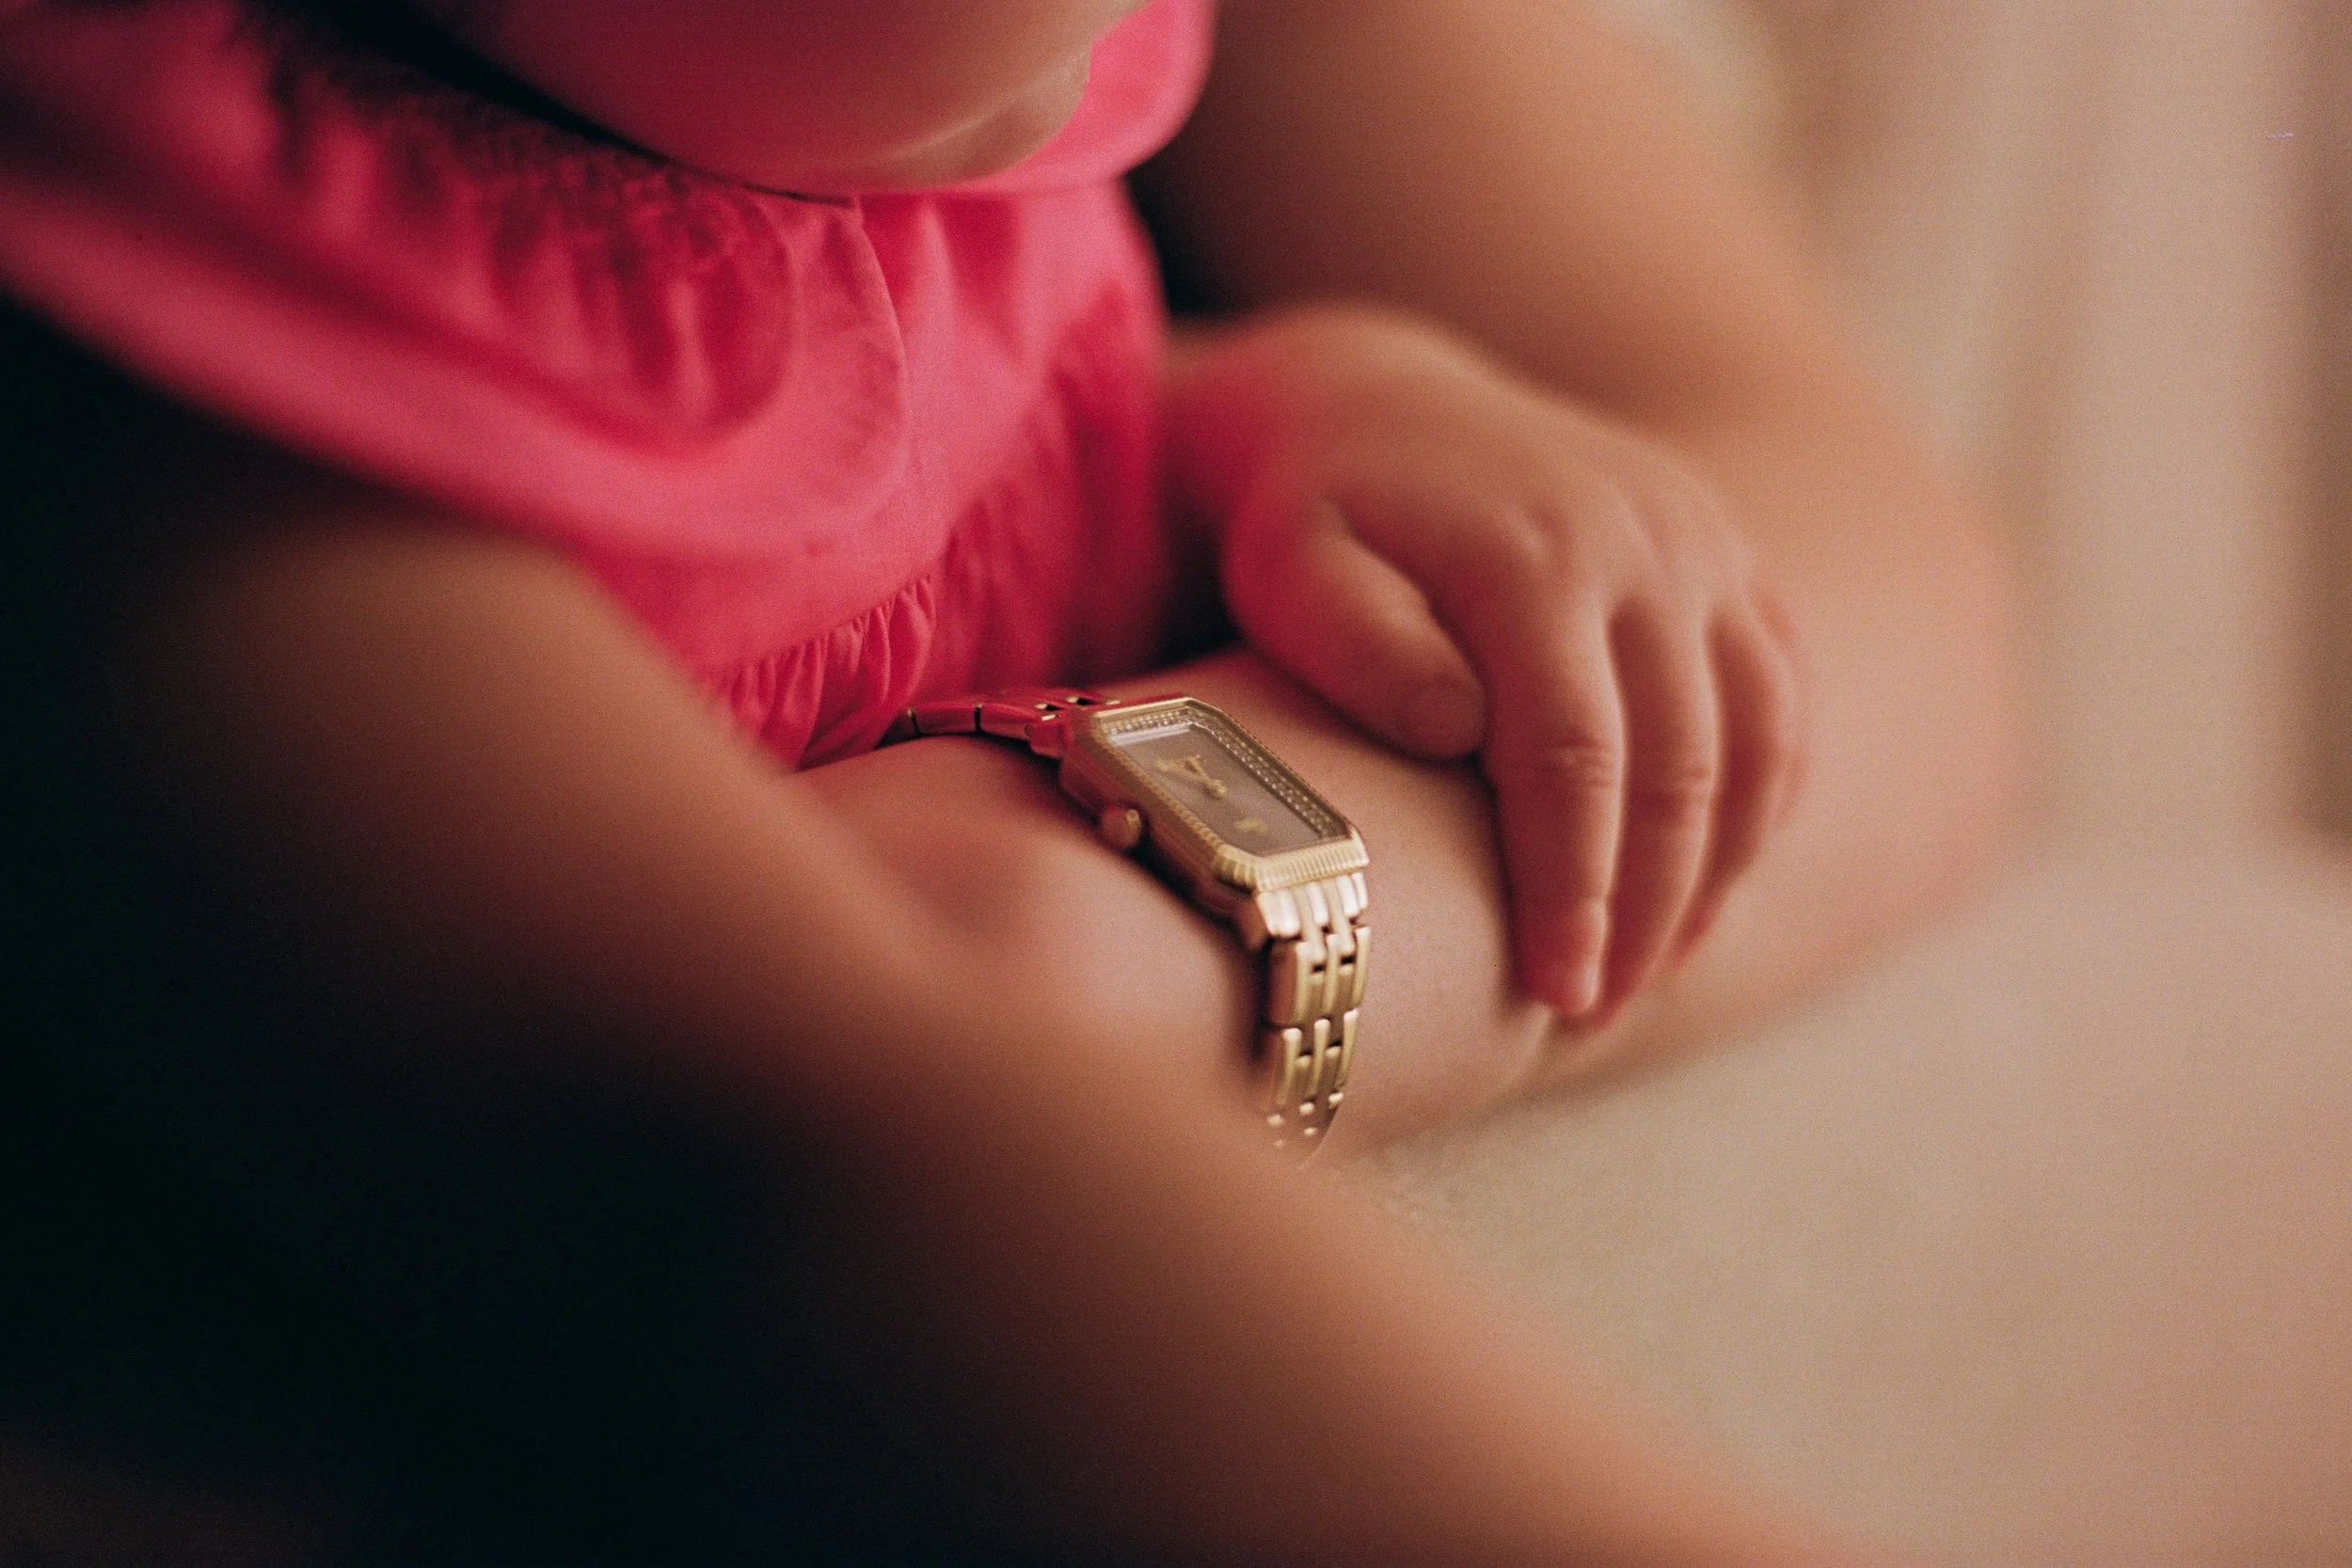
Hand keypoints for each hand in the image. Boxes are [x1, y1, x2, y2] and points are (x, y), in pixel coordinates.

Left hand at [1170, 306, 1806, 1023]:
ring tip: (1652, 973)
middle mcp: (1646, 540)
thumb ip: (1358, 642)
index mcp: (1535, 553)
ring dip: (1716, 870)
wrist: (1375, 404)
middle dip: (1647, 909)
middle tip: (1595, 1013)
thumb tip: (1457, 726)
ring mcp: (1703, 543)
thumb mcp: (1288, 565)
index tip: (1554, 992)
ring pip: (1757, 739)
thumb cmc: (1310, 515)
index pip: (1576, 757)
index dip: (1572, 887)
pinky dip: (1762, 797)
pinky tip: (1710, 881)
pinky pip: (1781, 694)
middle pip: (1681, 765)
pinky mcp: (1729, 558)